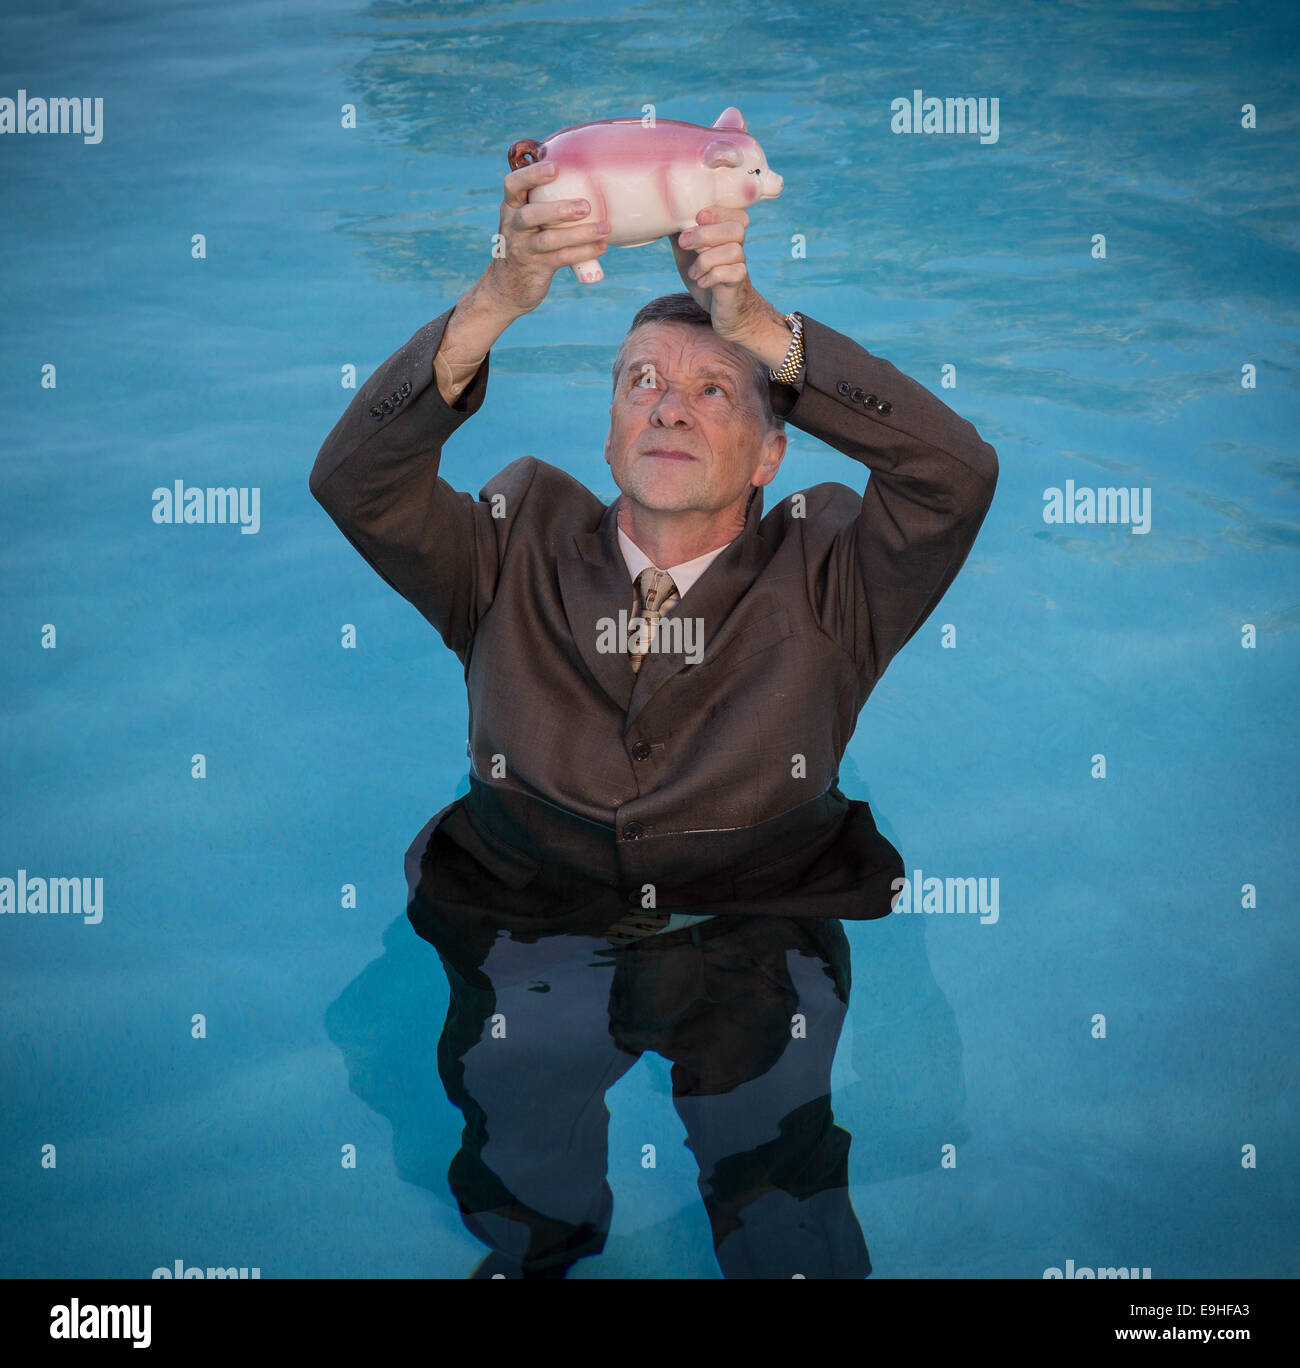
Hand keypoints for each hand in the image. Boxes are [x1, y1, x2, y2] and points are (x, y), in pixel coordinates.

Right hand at [481, 161, 610, 315]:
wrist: (507, 287)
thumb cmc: (527, 243)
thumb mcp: (528, 221)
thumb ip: (544, 203)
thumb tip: (587, 178)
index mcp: (511, 207)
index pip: (513, 185)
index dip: (532, 175)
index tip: (555, 168)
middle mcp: (513, 226)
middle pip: (530, 214)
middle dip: (559, 209)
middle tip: (586, 207)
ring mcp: (522, 249)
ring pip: (549, 240)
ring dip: (579, 234)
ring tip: (604, 229)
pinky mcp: (535, 268)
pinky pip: (561, 258)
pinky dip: (583, 252)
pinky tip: (600, 247)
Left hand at [669, 206, 781, 346]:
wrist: (723, 311)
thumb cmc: (706, 279)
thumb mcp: (687, 256)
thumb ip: (679, 236)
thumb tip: (663, 218)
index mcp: (727, 237)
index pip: (738, 214)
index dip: (720, 211)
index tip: (698, 218)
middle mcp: (737, 249)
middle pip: (735, 229)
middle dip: (705, 234)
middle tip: (684, 244)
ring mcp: (740, 266)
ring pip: (733, 251)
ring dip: (706, 260)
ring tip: (693, 273)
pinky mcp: (738, 285)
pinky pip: (733, 273)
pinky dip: (713, 276)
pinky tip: (702, 282)